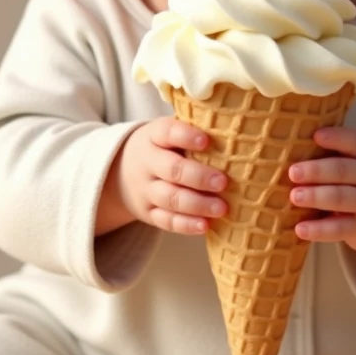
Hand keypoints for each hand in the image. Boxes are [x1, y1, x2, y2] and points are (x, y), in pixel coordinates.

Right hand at [98, 118, 227, 236]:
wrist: (120, 172)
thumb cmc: (162, 147)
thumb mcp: (168, 133)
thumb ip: (193, 129)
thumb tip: (235, 131)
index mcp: (153, 136)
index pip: (167, 132)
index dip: (185, 136)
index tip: (206, 141)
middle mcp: (147, 162)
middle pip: (171, 169)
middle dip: (198, 176)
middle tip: (223, 181)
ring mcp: (146, 190)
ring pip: (170, 198)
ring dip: (197, 204)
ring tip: (221, 207)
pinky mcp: (148, 213)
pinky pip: (166, 221)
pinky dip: (186, 225)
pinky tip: (205, 226)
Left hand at [288, 126, 355, 260]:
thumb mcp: (355, 161)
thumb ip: (331, 153)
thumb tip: (286, 147)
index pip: (353, 141)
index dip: (335, 138)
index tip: (316, 135)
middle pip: (343, 171)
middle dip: (317, 171)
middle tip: (293, 172)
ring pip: (341, 198)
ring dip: (316, 197)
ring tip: (294, 196)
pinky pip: (339, 229)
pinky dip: (318, 230)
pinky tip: (300, 229)